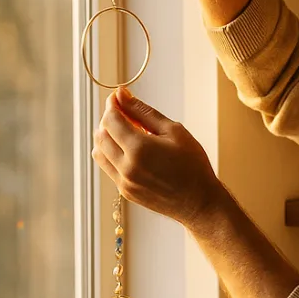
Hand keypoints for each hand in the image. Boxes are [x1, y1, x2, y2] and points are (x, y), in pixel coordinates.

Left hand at [93, 87, 224, 228]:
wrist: (199, 202)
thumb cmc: (192, 165)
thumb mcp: (173, 131)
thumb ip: (143, 111)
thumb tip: (121, 94)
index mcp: (139, 149)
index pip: (110, 120)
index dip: (112, 105)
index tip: (119, 98)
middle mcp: (126, 167)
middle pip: (100, 135)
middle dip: (109, 120)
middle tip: (127, 115)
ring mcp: (124, 182)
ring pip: (99, 152)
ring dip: (107, 138)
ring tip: (128, 134)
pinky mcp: (125, 191)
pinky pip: (107, 167)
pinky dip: (112, 154)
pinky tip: (131, 151)